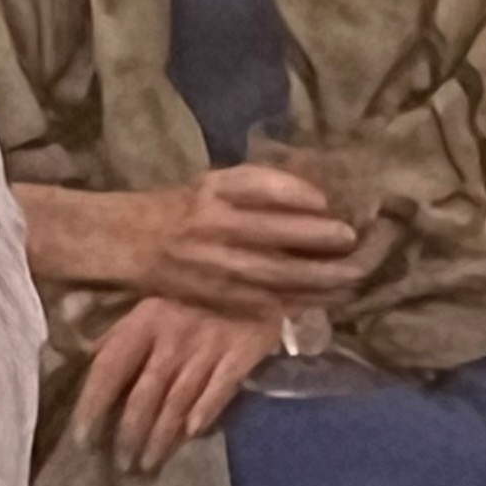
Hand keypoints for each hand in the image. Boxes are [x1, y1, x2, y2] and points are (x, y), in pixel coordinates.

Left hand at [73, 298, 280, 470]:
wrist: (255, 269)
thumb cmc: (194, 289)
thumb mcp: (152, 300)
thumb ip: (125, 331)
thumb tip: (89, 358)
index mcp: (143, 322)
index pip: (109, 368)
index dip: (93, 404)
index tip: (83, 437)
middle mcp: (172, 339)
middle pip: (145, 395)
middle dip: (131, 433)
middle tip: (122, 464)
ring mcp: (208, 349)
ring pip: (179, 401)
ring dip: (163, 437)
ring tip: (149, 463)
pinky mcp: (241, 354)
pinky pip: (220, 389)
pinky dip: (206, 413)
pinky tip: (193, 434)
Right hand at [122, 167, 383, 316]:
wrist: (131, 243)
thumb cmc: (182, 207)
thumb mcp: (214, 183)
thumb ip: (261, 186)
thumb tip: (321, 197)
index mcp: (215, 193)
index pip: (265, 188)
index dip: (303, 196)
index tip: (330, 204)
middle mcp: (216, 228)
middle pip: (279, 236)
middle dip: (322, 240)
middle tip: (352, 240)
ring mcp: (218, 268)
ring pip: (281, 277)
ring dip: (323, 279)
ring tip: (354, 276)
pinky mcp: (221, 298)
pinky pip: (270, 302)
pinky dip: (303, 301)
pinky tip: (328, 298)